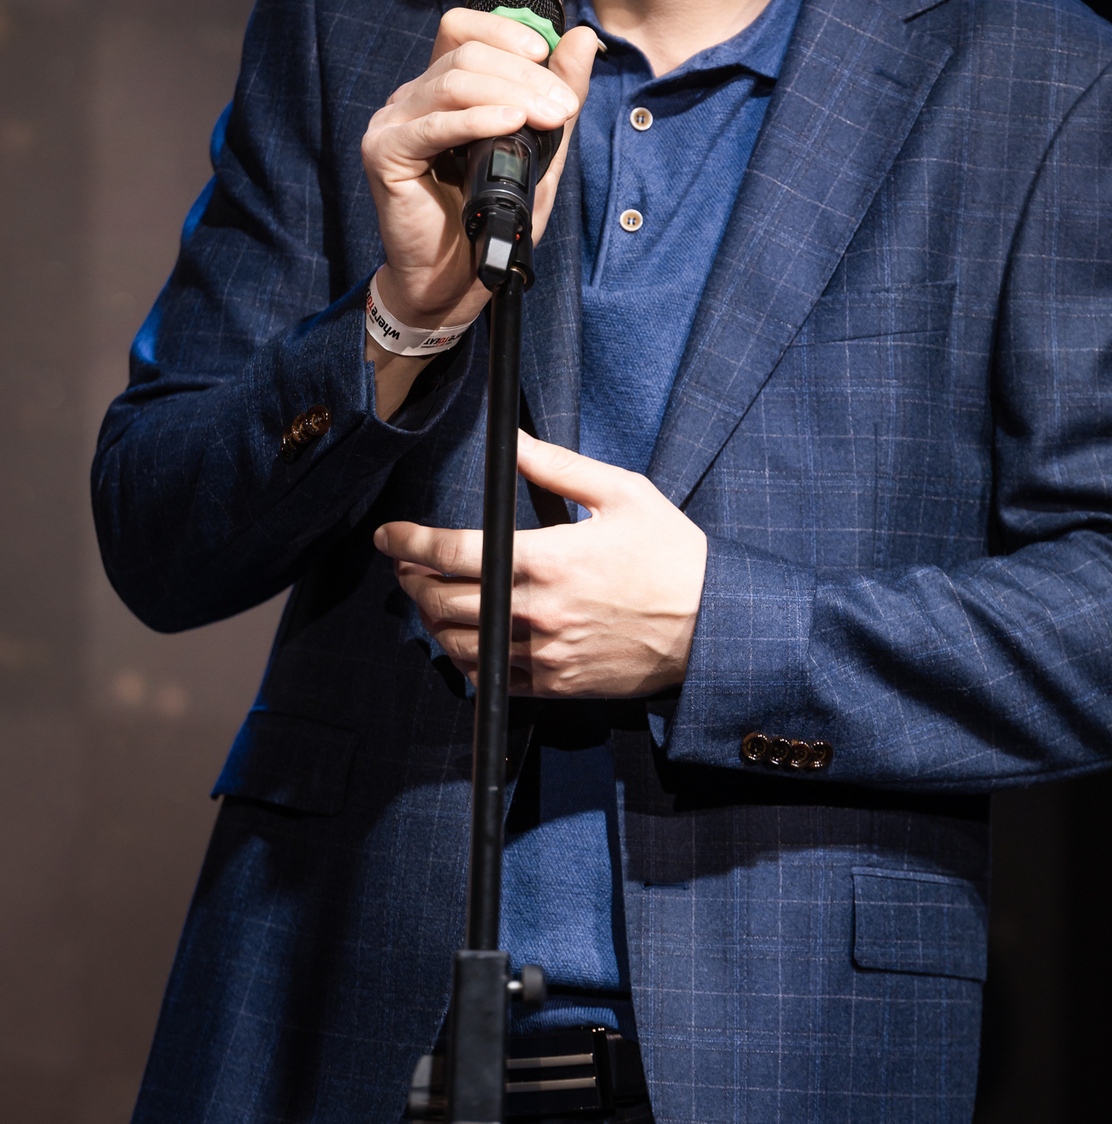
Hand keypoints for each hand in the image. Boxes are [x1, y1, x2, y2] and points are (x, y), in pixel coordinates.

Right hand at [361, 11, 598, 414]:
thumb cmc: (494, 216)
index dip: (505, 32)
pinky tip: (509, 124)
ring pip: (452, 81)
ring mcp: (394, 122)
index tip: (547, 55)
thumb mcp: (543, 149)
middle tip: (563, 108)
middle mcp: (413, 98)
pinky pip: (431, 124)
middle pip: (466, 54)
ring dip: (509, 94)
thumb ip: (561, 94)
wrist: (456, 280)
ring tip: (546, 117)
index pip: (464, 29)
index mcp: (443, 89)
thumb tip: (582, 36)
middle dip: (524, 75)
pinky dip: (473, 120)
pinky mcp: (385, 153)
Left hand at [374, 432, 708, 697]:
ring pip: (458, 644)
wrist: (711, 625)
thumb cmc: (670, 554)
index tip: (388, 535)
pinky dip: (464, 658)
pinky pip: (489, 677)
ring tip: (430, 597)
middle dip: (413, 579)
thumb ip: (556, 467)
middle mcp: (536, 611)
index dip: (409, 542)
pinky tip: (464, 638)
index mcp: (546, 559)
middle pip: (443, 601)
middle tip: (407, 563)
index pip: (453, 552)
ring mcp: (543, 654)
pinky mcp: (555, 684)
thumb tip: (511, 439)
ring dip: (432, 620)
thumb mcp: (621, 493)